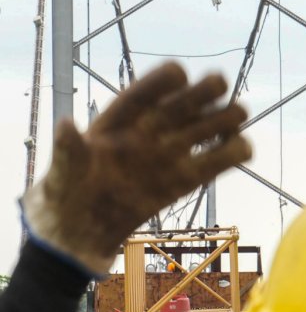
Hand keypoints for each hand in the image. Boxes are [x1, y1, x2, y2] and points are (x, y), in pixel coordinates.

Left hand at [22, 63, 252, 274]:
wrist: (79, 234)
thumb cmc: (64, 199)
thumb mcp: (60, 176)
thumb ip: (67, 151)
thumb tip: (65, 125)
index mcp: (117, 121)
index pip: (145, 91)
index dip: (164, 79)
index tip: (180, 76)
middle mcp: (150, 131)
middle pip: (186, 100)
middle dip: (206, 89)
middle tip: (219, 90)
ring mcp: (171, 154)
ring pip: (210, 124)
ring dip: (228, 117)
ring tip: (232, 123)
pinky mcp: (186, 180)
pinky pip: (220, 160)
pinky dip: (237, 151)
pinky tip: (240, 150)